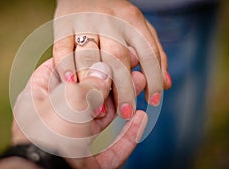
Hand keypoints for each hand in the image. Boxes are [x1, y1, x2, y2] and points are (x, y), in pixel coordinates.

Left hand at [11, 58, 147, 167]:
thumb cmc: (51, 134)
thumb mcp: (69, 99)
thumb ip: (89, 83)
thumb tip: (104, 70)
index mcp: (39, 100)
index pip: (60, 71)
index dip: (82, 58)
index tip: (105, 49)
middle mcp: (54, 120)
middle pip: (86, 95)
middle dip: (110, 80)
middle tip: (131, 66)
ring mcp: (72, 142)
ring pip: (101, 119)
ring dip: (122, 103)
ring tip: (141, 83)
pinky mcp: (87, 163)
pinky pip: (111, 148)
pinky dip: (127, 135)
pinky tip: (142, 119)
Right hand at [53, 0, 171, 116]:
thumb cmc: (116, 15)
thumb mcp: (140, 27)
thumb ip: (154, 53)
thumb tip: (166, 84)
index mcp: (132, 20)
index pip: (148, 52)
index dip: (153, 79)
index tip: (153, 102)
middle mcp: (110, 20)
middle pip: (119, 58)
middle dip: (124, 89)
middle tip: (126, 113)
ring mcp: (84, 22)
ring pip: (90, 56)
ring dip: (94, 84)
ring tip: (99, 109)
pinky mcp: (63, 25)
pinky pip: (62, 48)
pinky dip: (66, 67)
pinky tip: (71, 84)